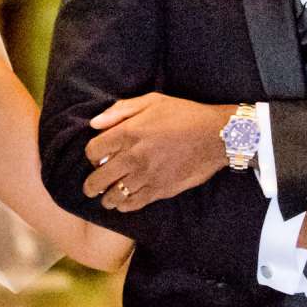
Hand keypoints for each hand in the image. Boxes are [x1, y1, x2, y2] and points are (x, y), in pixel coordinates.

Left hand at [83, 94, 231, 212]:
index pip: (92, 151)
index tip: (96, 158)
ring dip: (106, 198)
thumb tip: (94, 123)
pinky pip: (133, 204)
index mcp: (128, 132)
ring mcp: (146, 176)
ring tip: (106, 198)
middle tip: (91, 187)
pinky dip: (124, 206)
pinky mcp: (160, 190)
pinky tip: (123, 203)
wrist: (215, 136)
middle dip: (91, 184)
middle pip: (98, 177)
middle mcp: (133, 156)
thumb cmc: (184, 115)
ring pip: (113, 195)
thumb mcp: (152, 101)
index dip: (90, 155)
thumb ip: (120, 110)